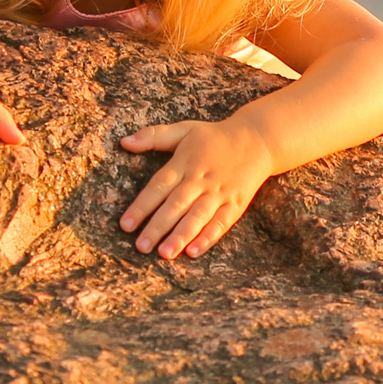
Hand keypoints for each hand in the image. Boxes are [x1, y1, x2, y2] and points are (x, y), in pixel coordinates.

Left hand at [119, 119, 274, 257]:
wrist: (258, 139)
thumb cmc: (215, 137)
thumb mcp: (184, 130)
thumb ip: (153, 136)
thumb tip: (124, 142)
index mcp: (185, 163)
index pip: (158, 187)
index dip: (141, 206)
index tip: (126, 225)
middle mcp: (201, 180)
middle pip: (176, 205)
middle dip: (158, 227)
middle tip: (141, 247)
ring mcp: (220, 193)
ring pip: (198, 217)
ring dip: (181, 235)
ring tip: (165, 254)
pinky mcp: (236, 204)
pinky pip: (221, 223)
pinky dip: (208, 237)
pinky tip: (194, 252)